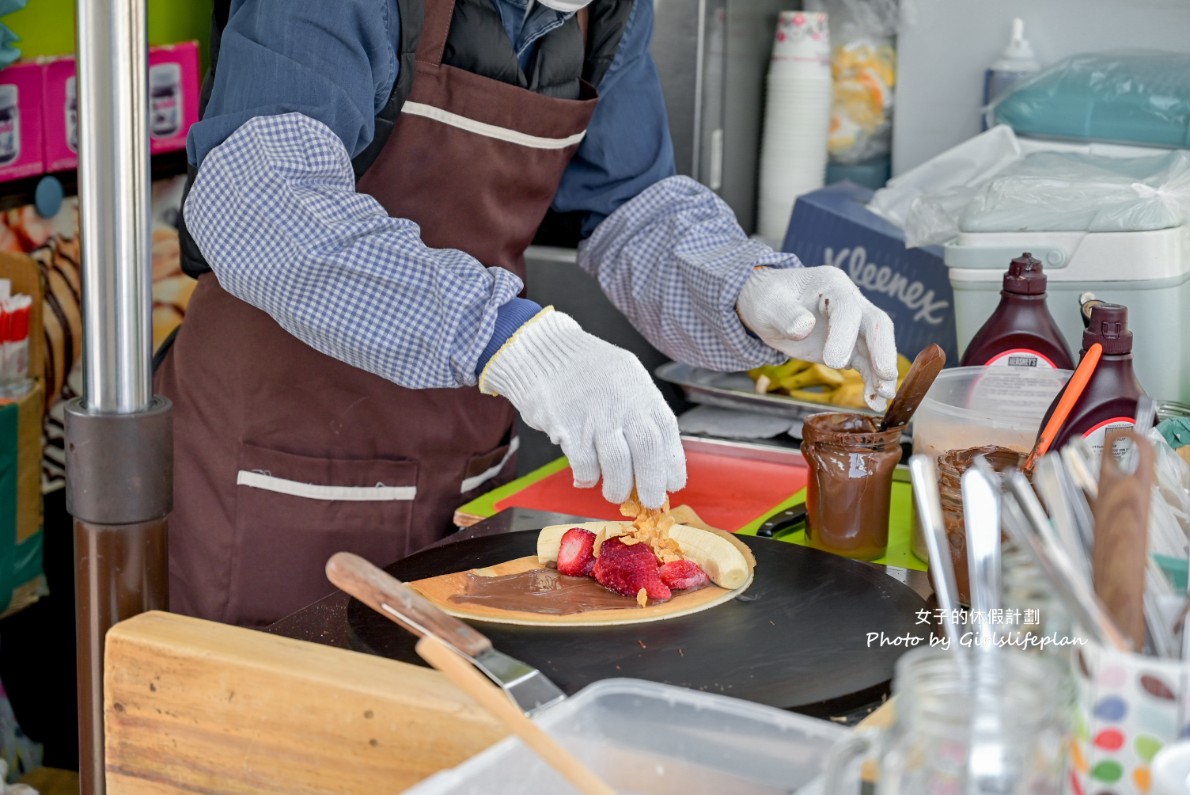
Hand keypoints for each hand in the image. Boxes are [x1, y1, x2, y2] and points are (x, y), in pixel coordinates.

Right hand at [479, 308, 685, 507]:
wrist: (541, 351)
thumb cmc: (584, 369)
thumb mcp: (625, 377)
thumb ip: (639, 411)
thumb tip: (649, 457)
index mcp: (641, 389)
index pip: (667, 431)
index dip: (673, 463)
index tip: (672, 483)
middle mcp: (623, 401)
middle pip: (648, 450)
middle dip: (652, 483)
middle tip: (651, 500)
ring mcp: (596, 414)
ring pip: (617, 463)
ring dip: (618, 487)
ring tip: (615, 493)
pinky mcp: (569, 426)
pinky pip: (584, 464)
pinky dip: (588, 477)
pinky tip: (585, 478)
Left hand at [737, 267, 897, 410]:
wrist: (769, 306)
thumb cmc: (769, 298)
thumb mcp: (768, 303)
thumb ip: (785, 315)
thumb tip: (803, 328)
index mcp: (831, 284)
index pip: (847, 307)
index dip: (844, 334)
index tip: (834, 362)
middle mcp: (850, 302)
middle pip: (876, 324)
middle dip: (883, 351)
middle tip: (885, 377)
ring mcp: (853, 326)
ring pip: (876, 347)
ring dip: (881, 373)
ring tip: (883, 397)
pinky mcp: (850, 347)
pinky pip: (866, 364)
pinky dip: (871, 382)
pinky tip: (874, 401)